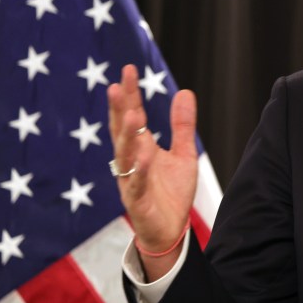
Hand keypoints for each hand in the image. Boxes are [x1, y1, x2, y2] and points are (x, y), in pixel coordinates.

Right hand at [107, 64, 198, 278]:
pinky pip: (137, 184)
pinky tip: (143, 155)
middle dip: (120, 108)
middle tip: (117, 84)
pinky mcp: (137, 201)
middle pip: (122, 130)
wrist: (170, 232)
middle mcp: (131, 161)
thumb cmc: (171, 193)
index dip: (129, 94)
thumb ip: (182, 125)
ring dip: (127, 135)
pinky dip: (140, 170)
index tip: (128, 70)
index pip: (132, 115)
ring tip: (131, 113)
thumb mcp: (183, 154)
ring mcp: (131, 181)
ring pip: (125, 155)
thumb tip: (185, 91)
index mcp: (141, 148)